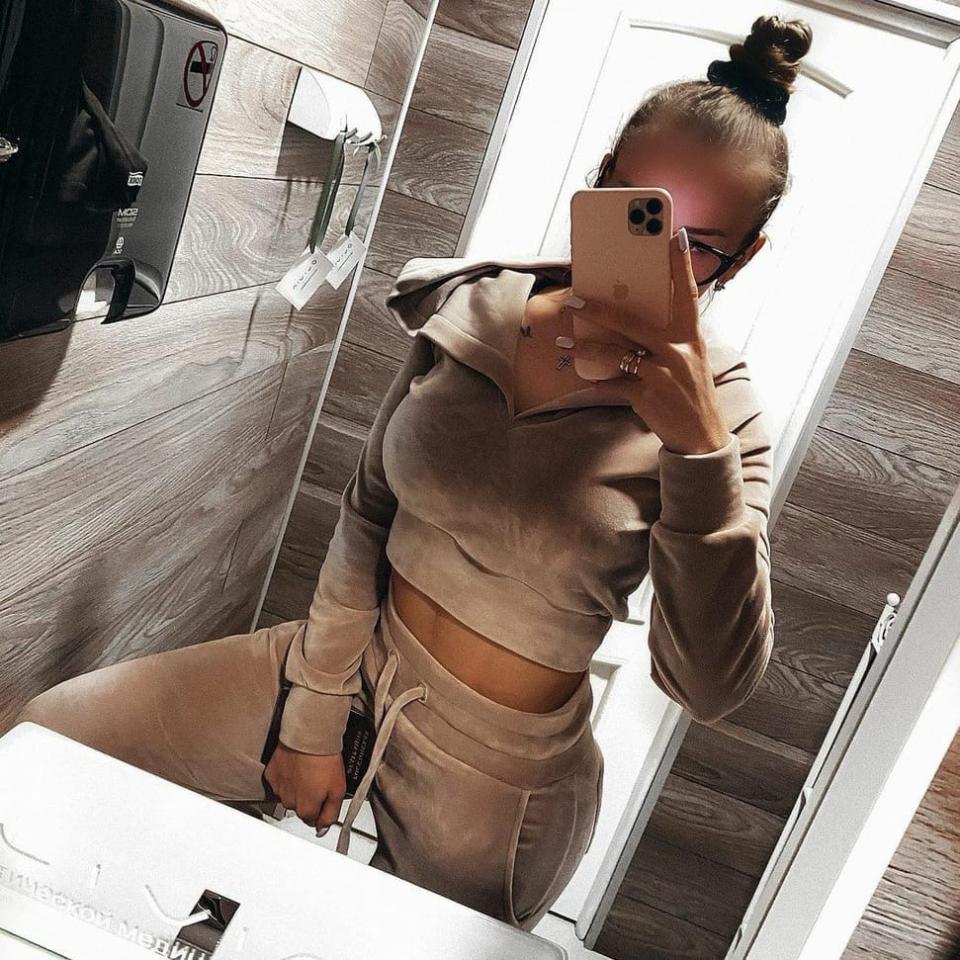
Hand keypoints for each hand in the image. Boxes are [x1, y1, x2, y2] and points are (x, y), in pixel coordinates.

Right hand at [263, 740, 345, 832]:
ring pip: (289, 795)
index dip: (321, 808)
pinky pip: (279, 781)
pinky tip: (296, 766)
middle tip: (319, 780)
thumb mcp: (338, 790)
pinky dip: (287, 776)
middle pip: (300, 807)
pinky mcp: (271, 774)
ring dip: (297, 787)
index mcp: (305, 809)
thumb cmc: (325, 759)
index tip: (326, 796)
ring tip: (308, 771)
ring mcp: (278, 788)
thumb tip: (324, 828)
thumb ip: (331, 814)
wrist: (309, 737)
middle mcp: (289, 802)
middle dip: (309, 798)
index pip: (313, 820)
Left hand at [558, 229, 729, 455]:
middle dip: (599, 309)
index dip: (680, 264)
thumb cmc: (689, 393)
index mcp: (691, 336)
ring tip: (564, 343)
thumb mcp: (687, 360)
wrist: (702, 438)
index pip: (687, 293)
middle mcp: (679, 350)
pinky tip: (585, 376)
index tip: (673, 236)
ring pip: (616, 352)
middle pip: (633, 321)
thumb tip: (625, 320)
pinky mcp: (649, 394)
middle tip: (574, 299)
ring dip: (585, 347)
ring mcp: (664, 372)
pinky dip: (597, 380)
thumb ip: (665, 339)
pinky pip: (614, 383)